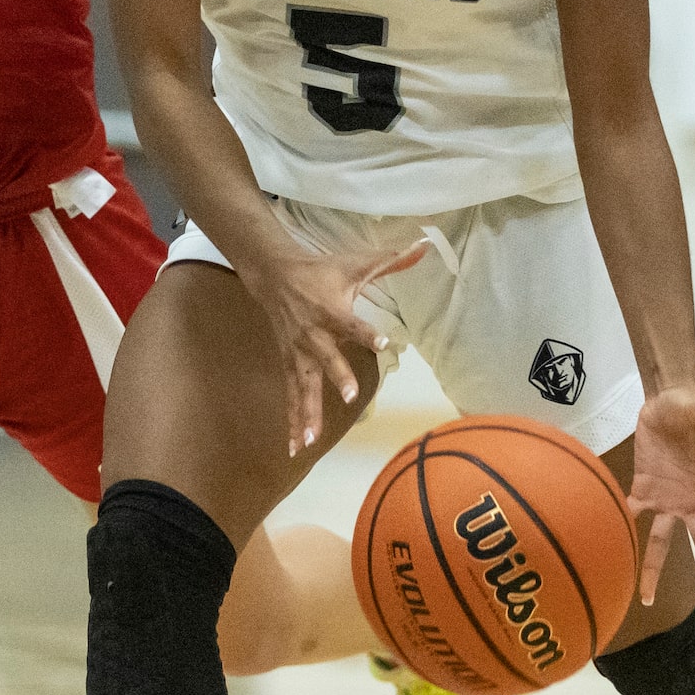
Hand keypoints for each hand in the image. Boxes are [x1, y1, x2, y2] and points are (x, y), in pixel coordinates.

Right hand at [239, 240, 426, 456]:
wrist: (273, 275)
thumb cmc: (319, 272)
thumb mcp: (352, 264)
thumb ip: (387, 260)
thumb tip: (421, 246)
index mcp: (331, 310)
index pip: (351, 323)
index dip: (366, 333)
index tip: (383, 342)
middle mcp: (313, 335)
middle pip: (326, 358)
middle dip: (336, 376)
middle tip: (348, 396)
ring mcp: (299, 353)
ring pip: (303, 386)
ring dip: (307, 413)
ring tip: (310, 442)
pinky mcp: (289, 364)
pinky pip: (291, 395)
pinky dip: (293, 421)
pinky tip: (296, 448)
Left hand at [628, 388, 694, 605]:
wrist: (661, 407)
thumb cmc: (683, 407)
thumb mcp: (692, 408)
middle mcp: (691, 500)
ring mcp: (668, 500)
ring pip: (662, 542)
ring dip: (653, 569)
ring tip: (645, 599)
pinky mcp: (643, 492)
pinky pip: (631, 516)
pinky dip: (619, 528)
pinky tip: (607, 551)